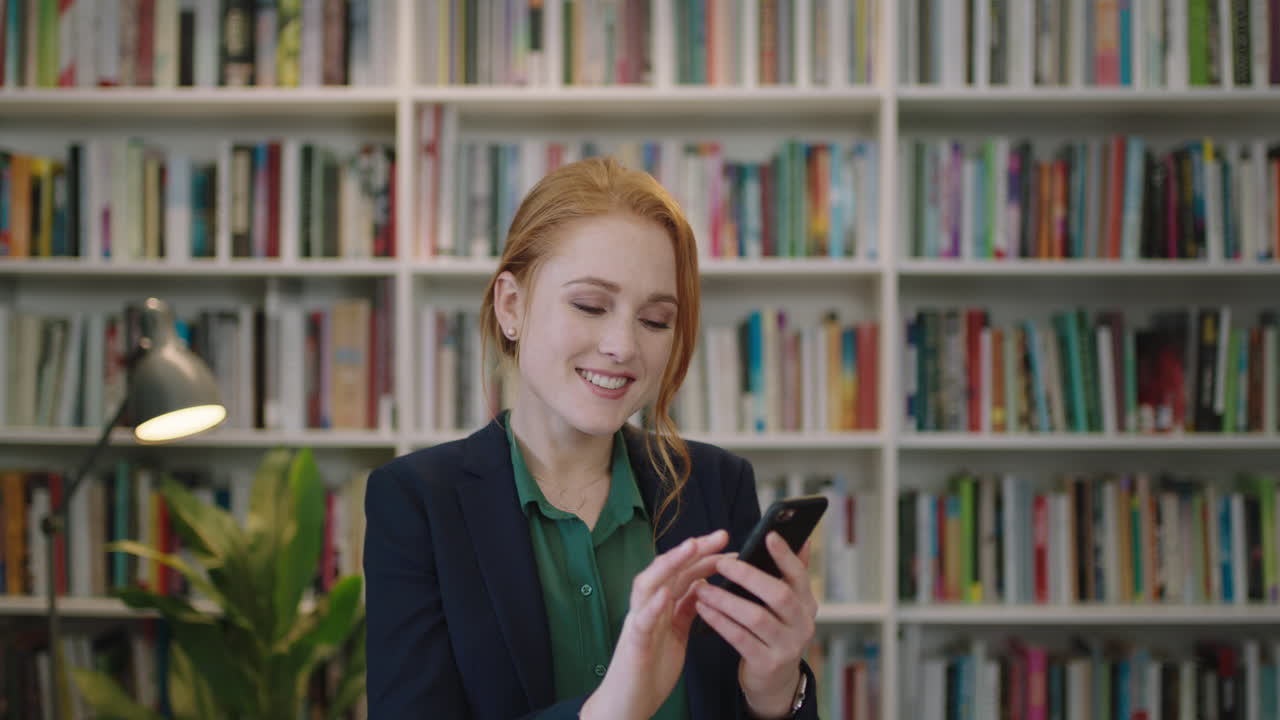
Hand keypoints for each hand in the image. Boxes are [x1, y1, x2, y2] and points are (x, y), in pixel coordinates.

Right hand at [580, 529, 730, 719]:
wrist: (626, 704)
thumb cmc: (650, 669)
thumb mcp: (675, 633)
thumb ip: (686, 609)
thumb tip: (703, 585)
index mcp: (660, 606)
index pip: (683, 573)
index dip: (704, 557)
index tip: (729, 545)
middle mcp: (646, 608)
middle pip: (667, 570)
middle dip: (693, 550)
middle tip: (721, 535)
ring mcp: (637, 624)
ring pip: (648, 585)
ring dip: (669, 564)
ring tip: (690, 548)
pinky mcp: (632, 645)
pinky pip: (640, 622)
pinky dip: (652, 606)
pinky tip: (665, 593)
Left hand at [694, 532, 816, 718]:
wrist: (774, 680)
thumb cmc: (774, 632)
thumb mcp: (788, 606)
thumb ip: (791, 574)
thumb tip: (804, 539)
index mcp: (807, 603)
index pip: (800, 574)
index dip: (785, 555)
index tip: (768, 535)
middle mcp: (803, 624)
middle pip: (779, 594)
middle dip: (748, 576)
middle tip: (721, 563)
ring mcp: (788, 646)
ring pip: (756, 617)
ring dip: (725, 599)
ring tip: (701, 587)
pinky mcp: (768, 664)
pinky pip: (739, 638)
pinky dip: (719, 621)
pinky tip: (702, 609)